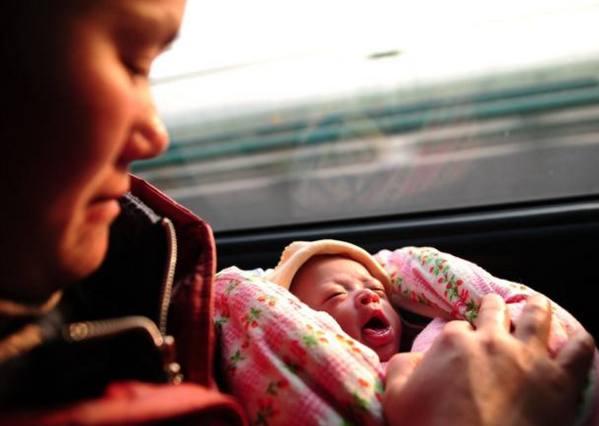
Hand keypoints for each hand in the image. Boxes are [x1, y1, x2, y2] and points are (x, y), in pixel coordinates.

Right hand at [383, 294, 594, 425]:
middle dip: (493, 309)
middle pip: (494, 311)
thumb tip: (413, 357)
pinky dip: (580, 341)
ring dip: (534, 307)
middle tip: (496, 311)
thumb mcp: (397, 397)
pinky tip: (577, 340)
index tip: (462, 346)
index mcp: (454, 342)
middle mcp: (492, 340)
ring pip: (536, 316)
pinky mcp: (560, 381)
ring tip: (535, 304)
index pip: (457, 328)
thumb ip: (401, 367)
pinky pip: (580, 350)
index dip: (460, 337)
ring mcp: (528, 358)